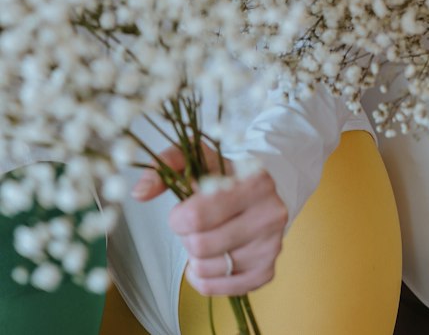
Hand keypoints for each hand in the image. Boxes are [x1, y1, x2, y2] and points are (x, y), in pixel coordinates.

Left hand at [132, 146, 287, 295]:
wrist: (263, 194)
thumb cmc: (226, 177)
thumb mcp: (199, 157)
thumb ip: (165, 165)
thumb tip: (139, 193)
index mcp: (255, 182)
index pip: (197, 216)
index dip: (178, 218)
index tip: (182, 211)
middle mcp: (269, 214)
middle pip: (200, 246)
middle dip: (187, 237)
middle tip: (195, 226)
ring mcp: (271, 246)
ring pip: (207, 269)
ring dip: (195, 258)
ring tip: (206, 239)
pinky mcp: (266, 272)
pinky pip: (218, 289)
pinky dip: (204, 279)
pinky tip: (209, 260)